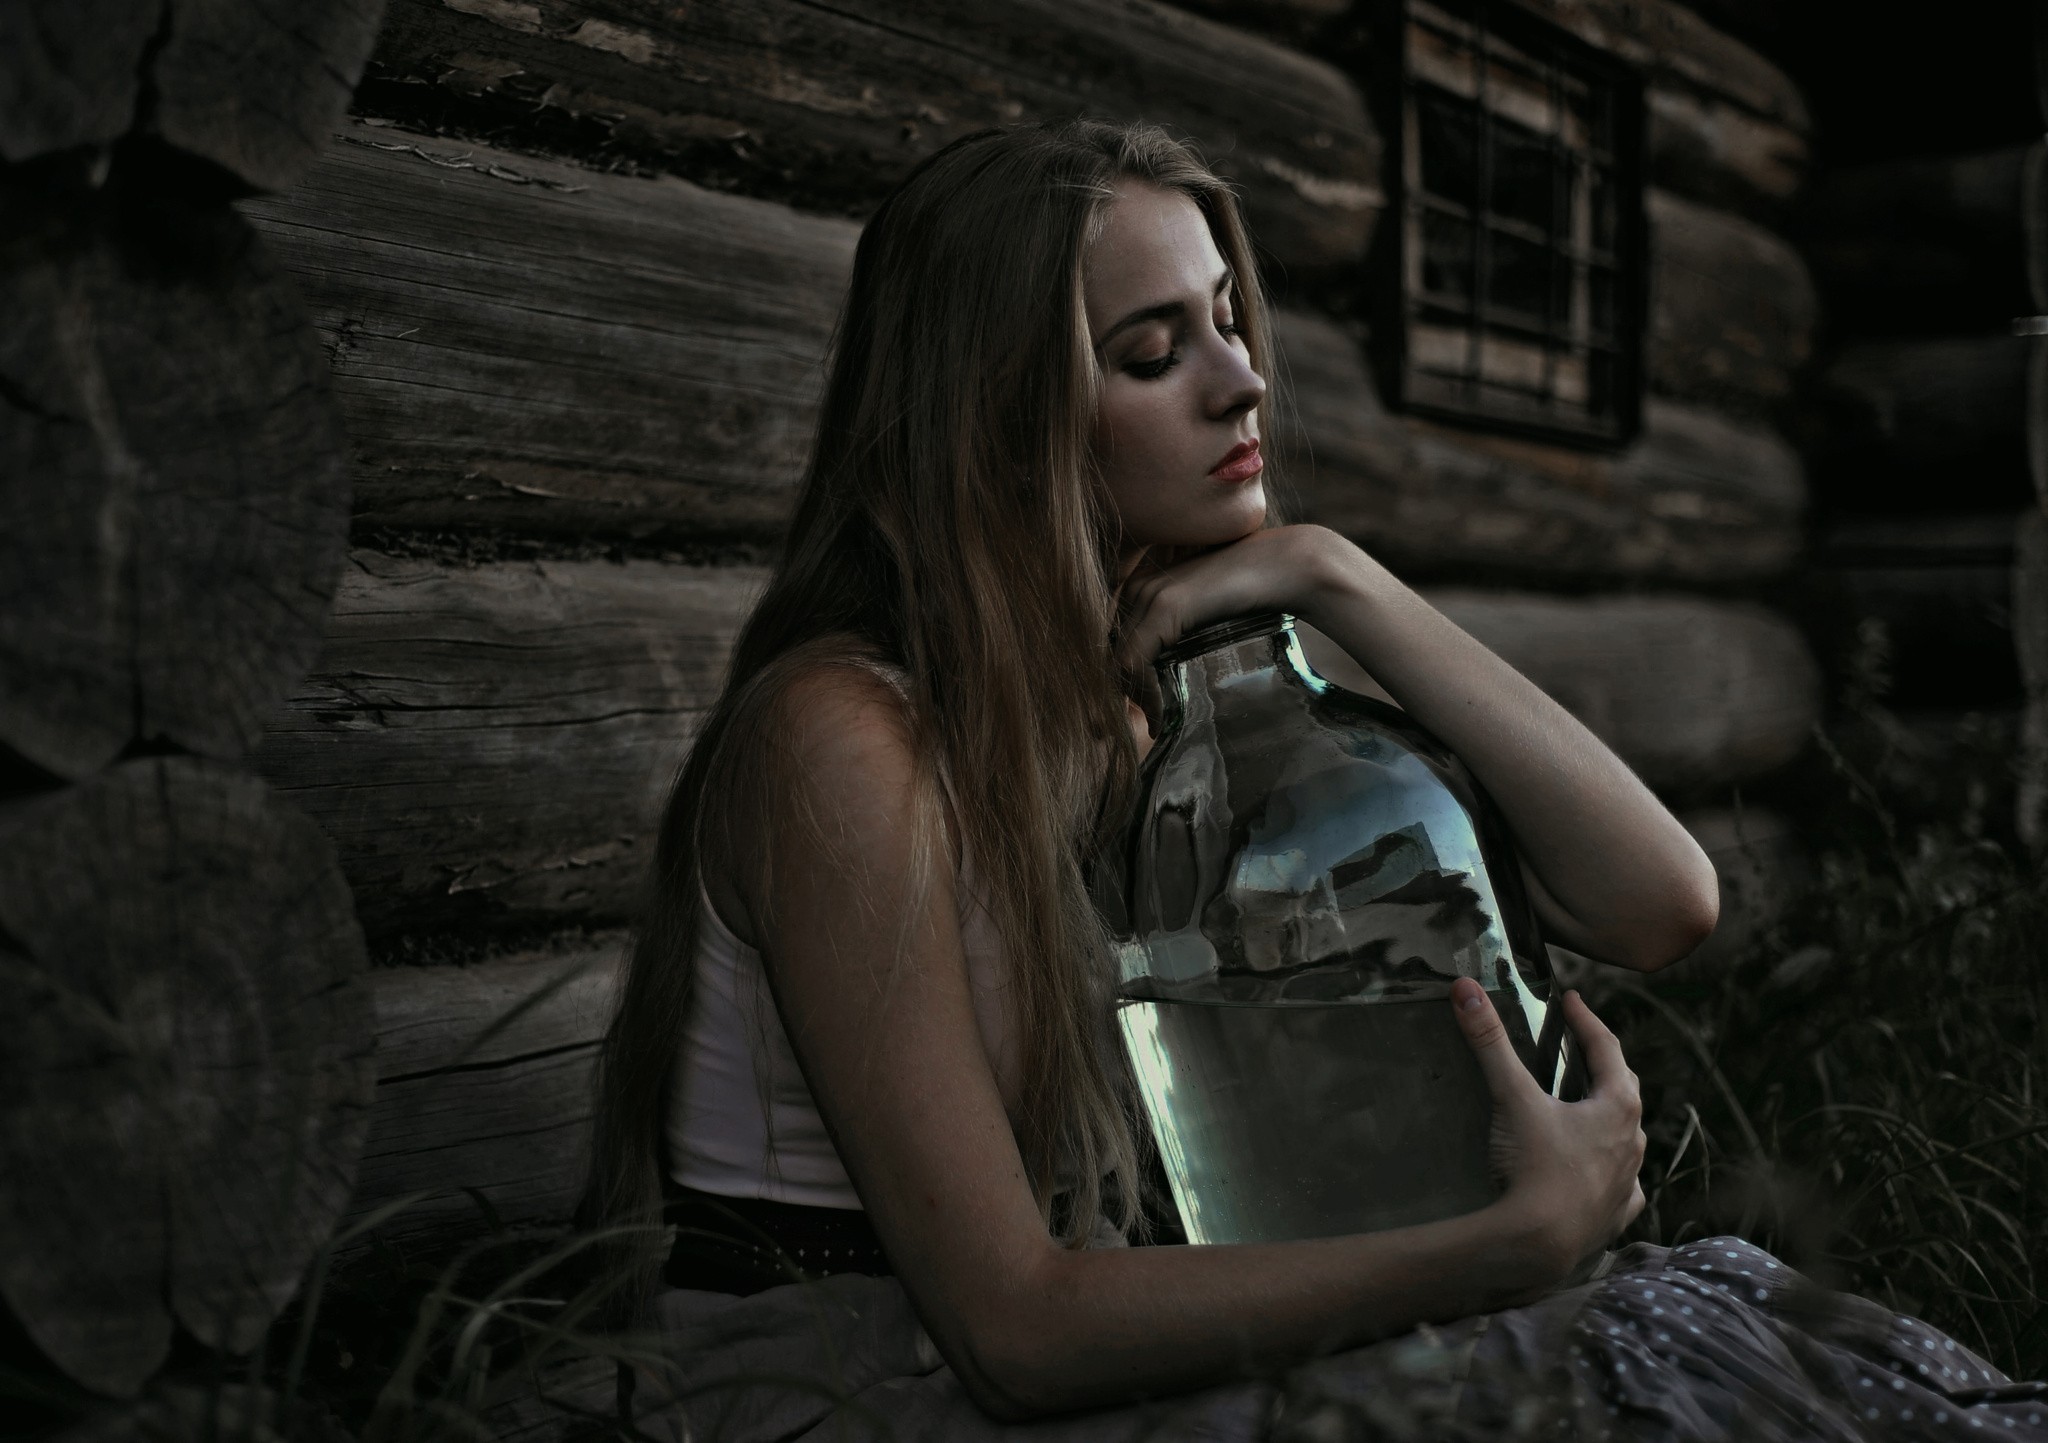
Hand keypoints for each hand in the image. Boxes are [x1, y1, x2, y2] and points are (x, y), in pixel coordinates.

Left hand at [1114, 525, 1358, 732]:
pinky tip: (1161, 716)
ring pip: (1117, 660)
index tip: (1140, 709)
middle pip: (1108, 651)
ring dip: (1133, 698)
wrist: (1287, 566)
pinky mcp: (1165, 606)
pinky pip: (1134, 661)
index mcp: (1143, 586)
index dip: (1121, 678)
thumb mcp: (1205, 617)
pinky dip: (1144, 694)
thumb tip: (1169, 680)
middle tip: (1144, 724)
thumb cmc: (1255, 595)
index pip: (1113, 640)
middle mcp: (1138, 586)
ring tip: (1155, 724)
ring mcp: (1149, 594)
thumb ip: (1182, 635)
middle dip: (1122, 691)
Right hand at [1449, 979, 1645, 1291]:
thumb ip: (1490, 1041)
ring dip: (1609, 1120)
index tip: (1572, 1001)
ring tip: (1586, 1110)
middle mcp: (1632, 1143)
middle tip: (1582, 1048)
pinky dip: (1609, 1174)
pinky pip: (1621, 1187)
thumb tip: (1466, 990)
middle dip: (1604, 1066)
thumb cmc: (1533, 1167)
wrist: (1538, 1245)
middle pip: (1625, 1092)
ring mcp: (1627, 1183)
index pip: (1608, 1049)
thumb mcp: (1512, 1097)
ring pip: (1626, 1140)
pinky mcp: (1614, 1217)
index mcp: (1617, 1108)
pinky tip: (1594, 1176)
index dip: (1588, 1021)